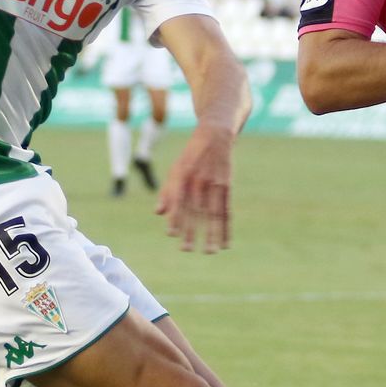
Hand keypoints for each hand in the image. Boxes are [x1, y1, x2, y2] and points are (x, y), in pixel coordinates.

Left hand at [156, 124, 234, 252]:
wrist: (215, 135)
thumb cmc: (191, 155)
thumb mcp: (175, 168)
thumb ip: (167, 191)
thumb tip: (159, 213)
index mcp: (183, 175)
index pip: (178, 200)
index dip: (175, 217)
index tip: (172, 234)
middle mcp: (199, 180)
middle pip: (195, 210)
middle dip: (191, 231)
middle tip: (186, 250)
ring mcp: (215, 183)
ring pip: (213, 213)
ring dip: (211, 234)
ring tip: (209, 251)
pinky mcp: (227, 186)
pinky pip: (227, 211)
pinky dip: (226, 228)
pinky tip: (225, 243)